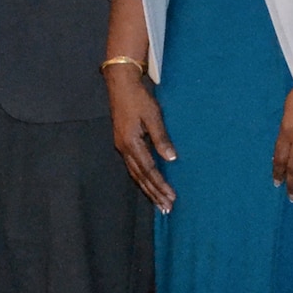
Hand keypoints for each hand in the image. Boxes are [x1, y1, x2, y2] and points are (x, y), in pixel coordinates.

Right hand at [106, 64, 176, 211]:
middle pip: (140, 177)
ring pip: (135, 174)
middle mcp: (124, 149)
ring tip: (159, 202)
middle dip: (154, 193)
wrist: (120, 84)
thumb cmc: (138, 98)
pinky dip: (142, 179)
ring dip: (148, 189)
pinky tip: (147, 184)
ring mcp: (122, 146)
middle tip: (166, 208)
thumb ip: (161, 138)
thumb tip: (171, 159)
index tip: (171, 197)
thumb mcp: (152, 115)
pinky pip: (133, 167)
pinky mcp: (123, 142)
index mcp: (131, 143)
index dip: (160, 185)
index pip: (149, 170)